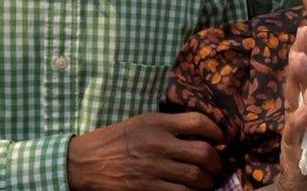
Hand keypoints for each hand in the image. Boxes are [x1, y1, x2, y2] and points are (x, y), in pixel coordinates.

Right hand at [67, 111, 224, 190]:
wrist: (85, 162)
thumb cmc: (115, 139)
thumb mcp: (142, 121)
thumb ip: (169, 124)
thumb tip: (200, 130)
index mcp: (157, 123)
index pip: (198, 121)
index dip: (217, 130)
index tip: (221, 138)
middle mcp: (158, 144)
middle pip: (203, 152)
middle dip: (216, 162)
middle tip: (217, 165)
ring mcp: (152, 168)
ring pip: (195, 177)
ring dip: (207, 182)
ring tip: (207, 182)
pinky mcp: (146, 188)